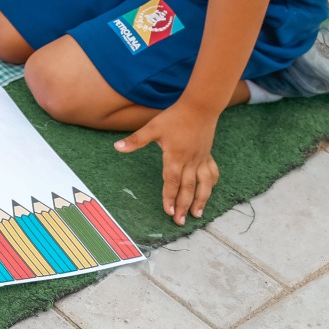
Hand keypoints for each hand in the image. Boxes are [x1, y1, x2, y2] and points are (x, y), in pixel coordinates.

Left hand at [115, 103, 219, 224]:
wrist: (200, 106)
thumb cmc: (175, 117)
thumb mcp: (153, 127)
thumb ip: (136, 140)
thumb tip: (117, 147)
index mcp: (175, 157)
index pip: (171, 181)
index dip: (169, 197)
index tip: (168, 211)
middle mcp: (190, 161)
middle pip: (187, 188)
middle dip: (183, 205)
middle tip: (180, 221)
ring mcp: (201, 159)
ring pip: (204, 184)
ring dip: (201, 200)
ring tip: (197, 215)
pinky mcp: (208, 155)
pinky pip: (212, 173)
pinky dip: (211, 185)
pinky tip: (208, 192)